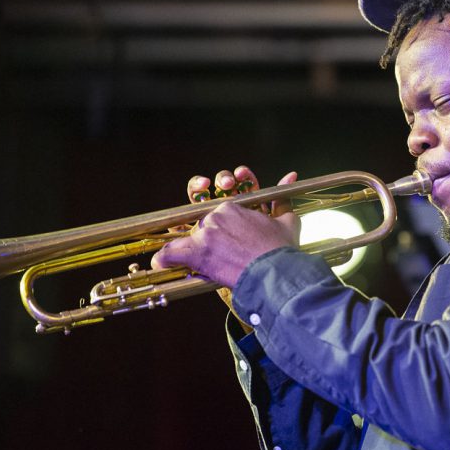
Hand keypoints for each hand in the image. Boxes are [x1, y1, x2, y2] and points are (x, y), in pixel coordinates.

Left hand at [151, 166, 298, 329]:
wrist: (275, 273)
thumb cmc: (281, 249)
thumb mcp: (286, 220)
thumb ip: (282, 198)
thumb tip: (290, 176)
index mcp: (232, 207)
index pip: (217, 215)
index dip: (220, 229)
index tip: (224, 240)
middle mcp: (216, 216)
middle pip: (201, 227)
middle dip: (206, 241)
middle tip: (215, 255)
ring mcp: (205, 233)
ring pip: (186, 239)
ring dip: (185, 250)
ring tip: (187, 261)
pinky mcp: (198, 252)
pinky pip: (172, 253)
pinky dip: (165, 258)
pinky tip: (160, 263)